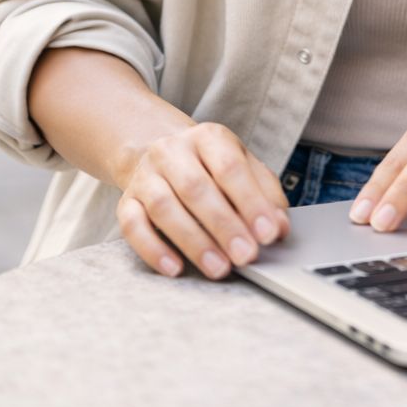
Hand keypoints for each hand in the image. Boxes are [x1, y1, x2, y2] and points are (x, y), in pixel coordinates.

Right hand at [116, 122, 291, 278]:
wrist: (162, 152)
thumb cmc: (212, 166)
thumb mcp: (243, 165)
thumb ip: (265, 193)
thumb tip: (280, 227)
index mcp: (208, 137)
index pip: (230, 167)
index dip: (251, 202)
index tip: (268, 233)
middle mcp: (172, 151)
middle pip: (196, 188)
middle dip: (224, 226)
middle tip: (246, 256)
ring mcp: (146, 175)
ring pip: (164, 207)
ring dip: (194, 242)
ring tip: (219, 268)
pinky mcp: (126, 201)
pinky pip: (132, 226)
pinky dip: (152, 249)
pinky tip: (175, 268)